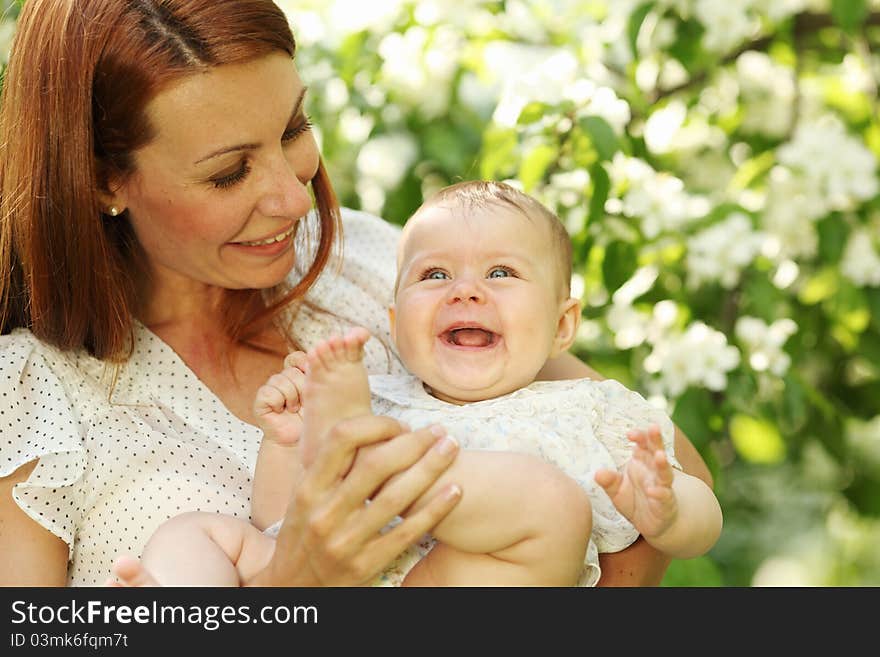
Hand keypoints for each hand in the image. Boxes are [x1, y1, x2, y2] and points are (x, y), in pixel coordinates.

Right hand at [247, 415, 461, 585]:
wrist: (292, 587)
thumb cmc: (303, 532)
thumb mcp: (302, 495)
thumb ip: (327, 464)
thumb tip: (359, 425)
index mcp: (308, 488)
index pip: (342, 438)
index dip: (376, 424)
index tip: (398, 425)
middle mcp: (324, 512)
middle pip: (376, 464)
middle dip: (414, 442)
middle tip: (438, 430)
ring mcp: (346, 541)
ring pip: (396, 497)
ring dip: (431, 468)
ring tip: (452, 448)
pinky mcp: (366, 565)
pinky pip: (407, 532)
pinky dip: (434, 509)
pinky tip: (455, 491)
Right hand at [253, 351, 307, 445]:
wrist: (297, 441)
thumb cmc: (310, 420)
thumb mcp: (318, 398)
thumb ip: (316, 380)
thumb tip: (314, 365)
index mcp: (297, 375)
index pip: (297, 358)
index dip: (303, 363)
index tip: (310, 374)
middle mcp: (282, 379)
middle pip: (292, 371)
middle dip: (302, 388)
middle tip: (304, 403)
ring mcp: (270, 388)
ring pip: (280, 380)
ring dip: (291, 397)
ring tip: (293, 409)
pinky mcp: (260, 400)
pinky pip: (269, 392)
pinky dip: (278, 403)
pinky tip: (281, 412)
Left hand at [594, 425, 677, 539]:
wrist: (654, 524)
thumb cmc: (635, 501)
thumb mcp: (617, 491)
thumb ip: (609, 481)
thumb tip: (597, 473)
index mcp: (642, 463)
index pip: (642, 445)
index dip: (639, 437)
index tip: (630, 433)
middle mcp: (654, 472)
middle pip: (657, 452)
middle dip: (656, 440)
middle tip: (654, 427)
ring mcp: (662, 487)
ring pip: (665, 473)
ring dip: (663, 464)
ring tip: (660, 455)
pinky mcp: (666, 504)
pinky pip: (664, 497)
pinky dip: (660, 493)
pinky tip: (654, 490)